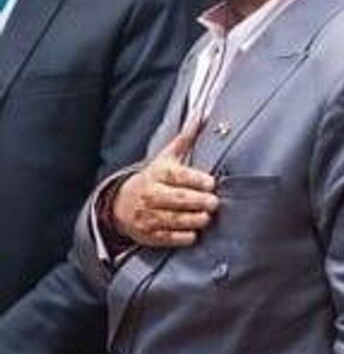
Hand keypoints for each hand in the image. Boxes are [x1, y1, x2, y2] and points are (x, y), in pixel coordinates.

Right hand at [110, 126, 215, 247]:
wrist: (120, 204)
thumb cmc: (153, 179)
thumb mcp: (165, 158)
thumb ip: (185, 140)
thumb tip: (200, 116)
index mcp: (157, 174)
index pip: (177, 176)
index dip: (194, 180)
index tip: (210, 183)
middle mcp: (151, 194)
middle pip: (177, 199)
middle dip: (198, 201)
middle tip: (213, 202)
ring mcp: (149, 216)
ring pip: (174, 219)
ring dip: (194, 219)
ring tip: (206, 217)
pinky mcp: (149, 234)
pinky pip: (169, 237)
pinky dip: (183, 236)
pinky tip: (193, 232)